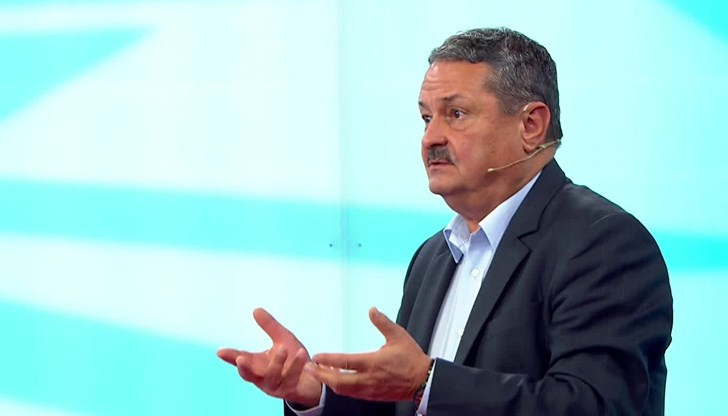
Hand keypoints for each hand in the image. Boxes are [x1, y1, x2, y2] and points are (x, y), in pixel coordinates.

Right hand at [217, 308, 321, 407]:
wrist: (313, 378)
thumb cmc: (294, 359)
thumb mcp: (282, 339)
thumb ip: (270, 326)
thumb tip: (256, 310)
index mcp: (257, 366)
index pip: (241, 360)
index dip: (230, 357)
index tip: (220, 352)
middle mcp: (263, 378)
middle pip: (249, 375)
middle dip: (245, 367)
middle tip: (241, 357)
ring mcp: (276, 386)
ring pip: (272, 377)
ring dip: (277, 363)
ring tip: (283, 348)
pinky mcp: (291, 390)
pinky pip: (292, 378)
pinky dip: (297, 366)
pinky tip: (302, 353)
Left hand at [307, 307, 430, 401]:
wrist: (423, 381)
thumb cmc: (411, 358)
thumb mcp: (398, 335)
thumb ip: (383, 322)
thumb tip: (372, 309)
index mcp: (372, 362)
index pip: (344, 362)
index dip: (327, 360)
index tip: (316, 356)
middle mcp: (368, 379)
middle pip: (338, 382)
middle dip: (321, 376)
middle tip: (309, 368)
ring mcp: (370, 390)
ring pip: (343, 390)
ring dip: (329, 383)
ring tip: (320, 373)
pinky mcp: (373, 396)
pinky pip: (352, 394)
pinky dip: (341, 388)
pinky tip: (336, 380)